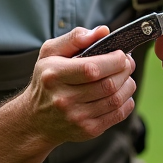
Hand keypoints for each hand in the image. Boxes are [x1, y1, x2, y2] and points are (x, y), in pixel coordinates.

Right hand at [21, 25, 136, 145]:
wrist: (35, 118)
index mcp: (54, 75)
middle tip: (127, 63)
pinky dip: (127, 101)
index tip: (121, 54)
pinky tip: (121, 93)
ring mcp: (76, 117)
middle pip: (108, 84)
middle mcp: (64, 99)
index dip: (114, 60)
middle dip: (125, 70)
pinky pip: (118, 114)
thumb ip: (75, 37)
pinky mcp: (88, 130)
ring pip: (116, 99)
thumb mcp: (50, 52)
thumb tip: (103, 31)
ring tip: (125, 76)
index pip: (92, 69)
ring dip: (128, 85)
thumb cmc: (46, 80)